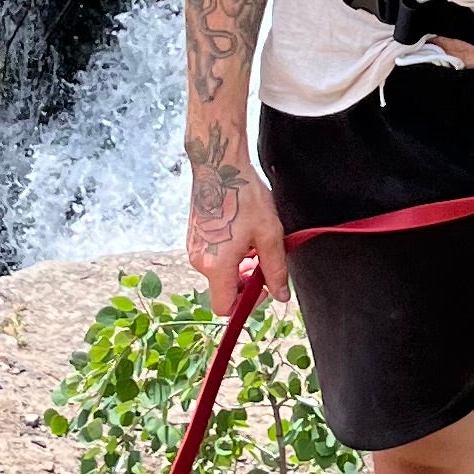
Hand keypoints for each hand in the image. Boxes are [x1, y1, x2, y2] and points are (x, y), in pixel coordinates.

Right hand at [186, 146, 289, 306]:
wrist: (219, 167)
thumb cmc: (243, 196)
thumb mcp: (269, 234)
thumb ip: (275, 270)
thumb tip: (280, 296)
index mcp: (216, 265)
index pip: (225, 307)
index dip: (246, 303)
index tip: (261, 286)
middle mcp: (199, 261)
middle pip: (223, 289)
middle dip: (245, 282)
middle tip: (261, 261)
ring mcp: (193, 248)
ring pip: (219, 273)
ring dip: (238, 266)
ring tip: (253, 243)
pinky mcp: (194, 237)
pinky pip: (213, 258)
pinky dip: (229, 254)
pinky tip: (241, 233)